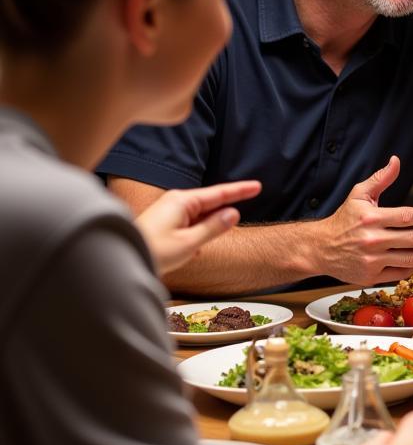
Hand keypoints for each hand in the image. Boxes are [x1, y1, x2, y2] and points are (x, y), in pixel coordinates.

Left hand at [134, 180, 260, 274]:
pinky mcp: (165, 223)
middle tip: (237, 215)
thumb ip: (213, 228)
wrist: (122, 259)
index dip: (240, 190)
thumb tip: (233, 213)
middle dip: (223, 212)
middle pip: (210, 203)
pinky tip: (190, 251)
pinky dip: (195, 235)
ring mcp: (170, 212)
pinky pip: (190, 225)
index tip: (257, 186)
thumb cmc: (153, 251)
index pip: (219, 193)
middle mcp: (176, 202)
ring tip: (199, 246)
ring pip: (200, 216)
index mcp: (183, 202)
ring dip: (206, 230)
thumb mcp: (189, 243)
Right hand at [315, 156, 412, 284]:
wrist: (320, 248)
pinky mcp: (371, 276)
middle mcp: (372, 239)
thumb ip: (380, 179)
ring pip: (410, 258)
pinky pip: (400, 273)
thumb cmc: (343, 220)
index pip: (407, 216)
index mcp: (371, 218)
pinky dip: (412, 267)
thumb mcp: (358, 195)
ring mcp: (372, 260)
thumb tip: (396, 161)